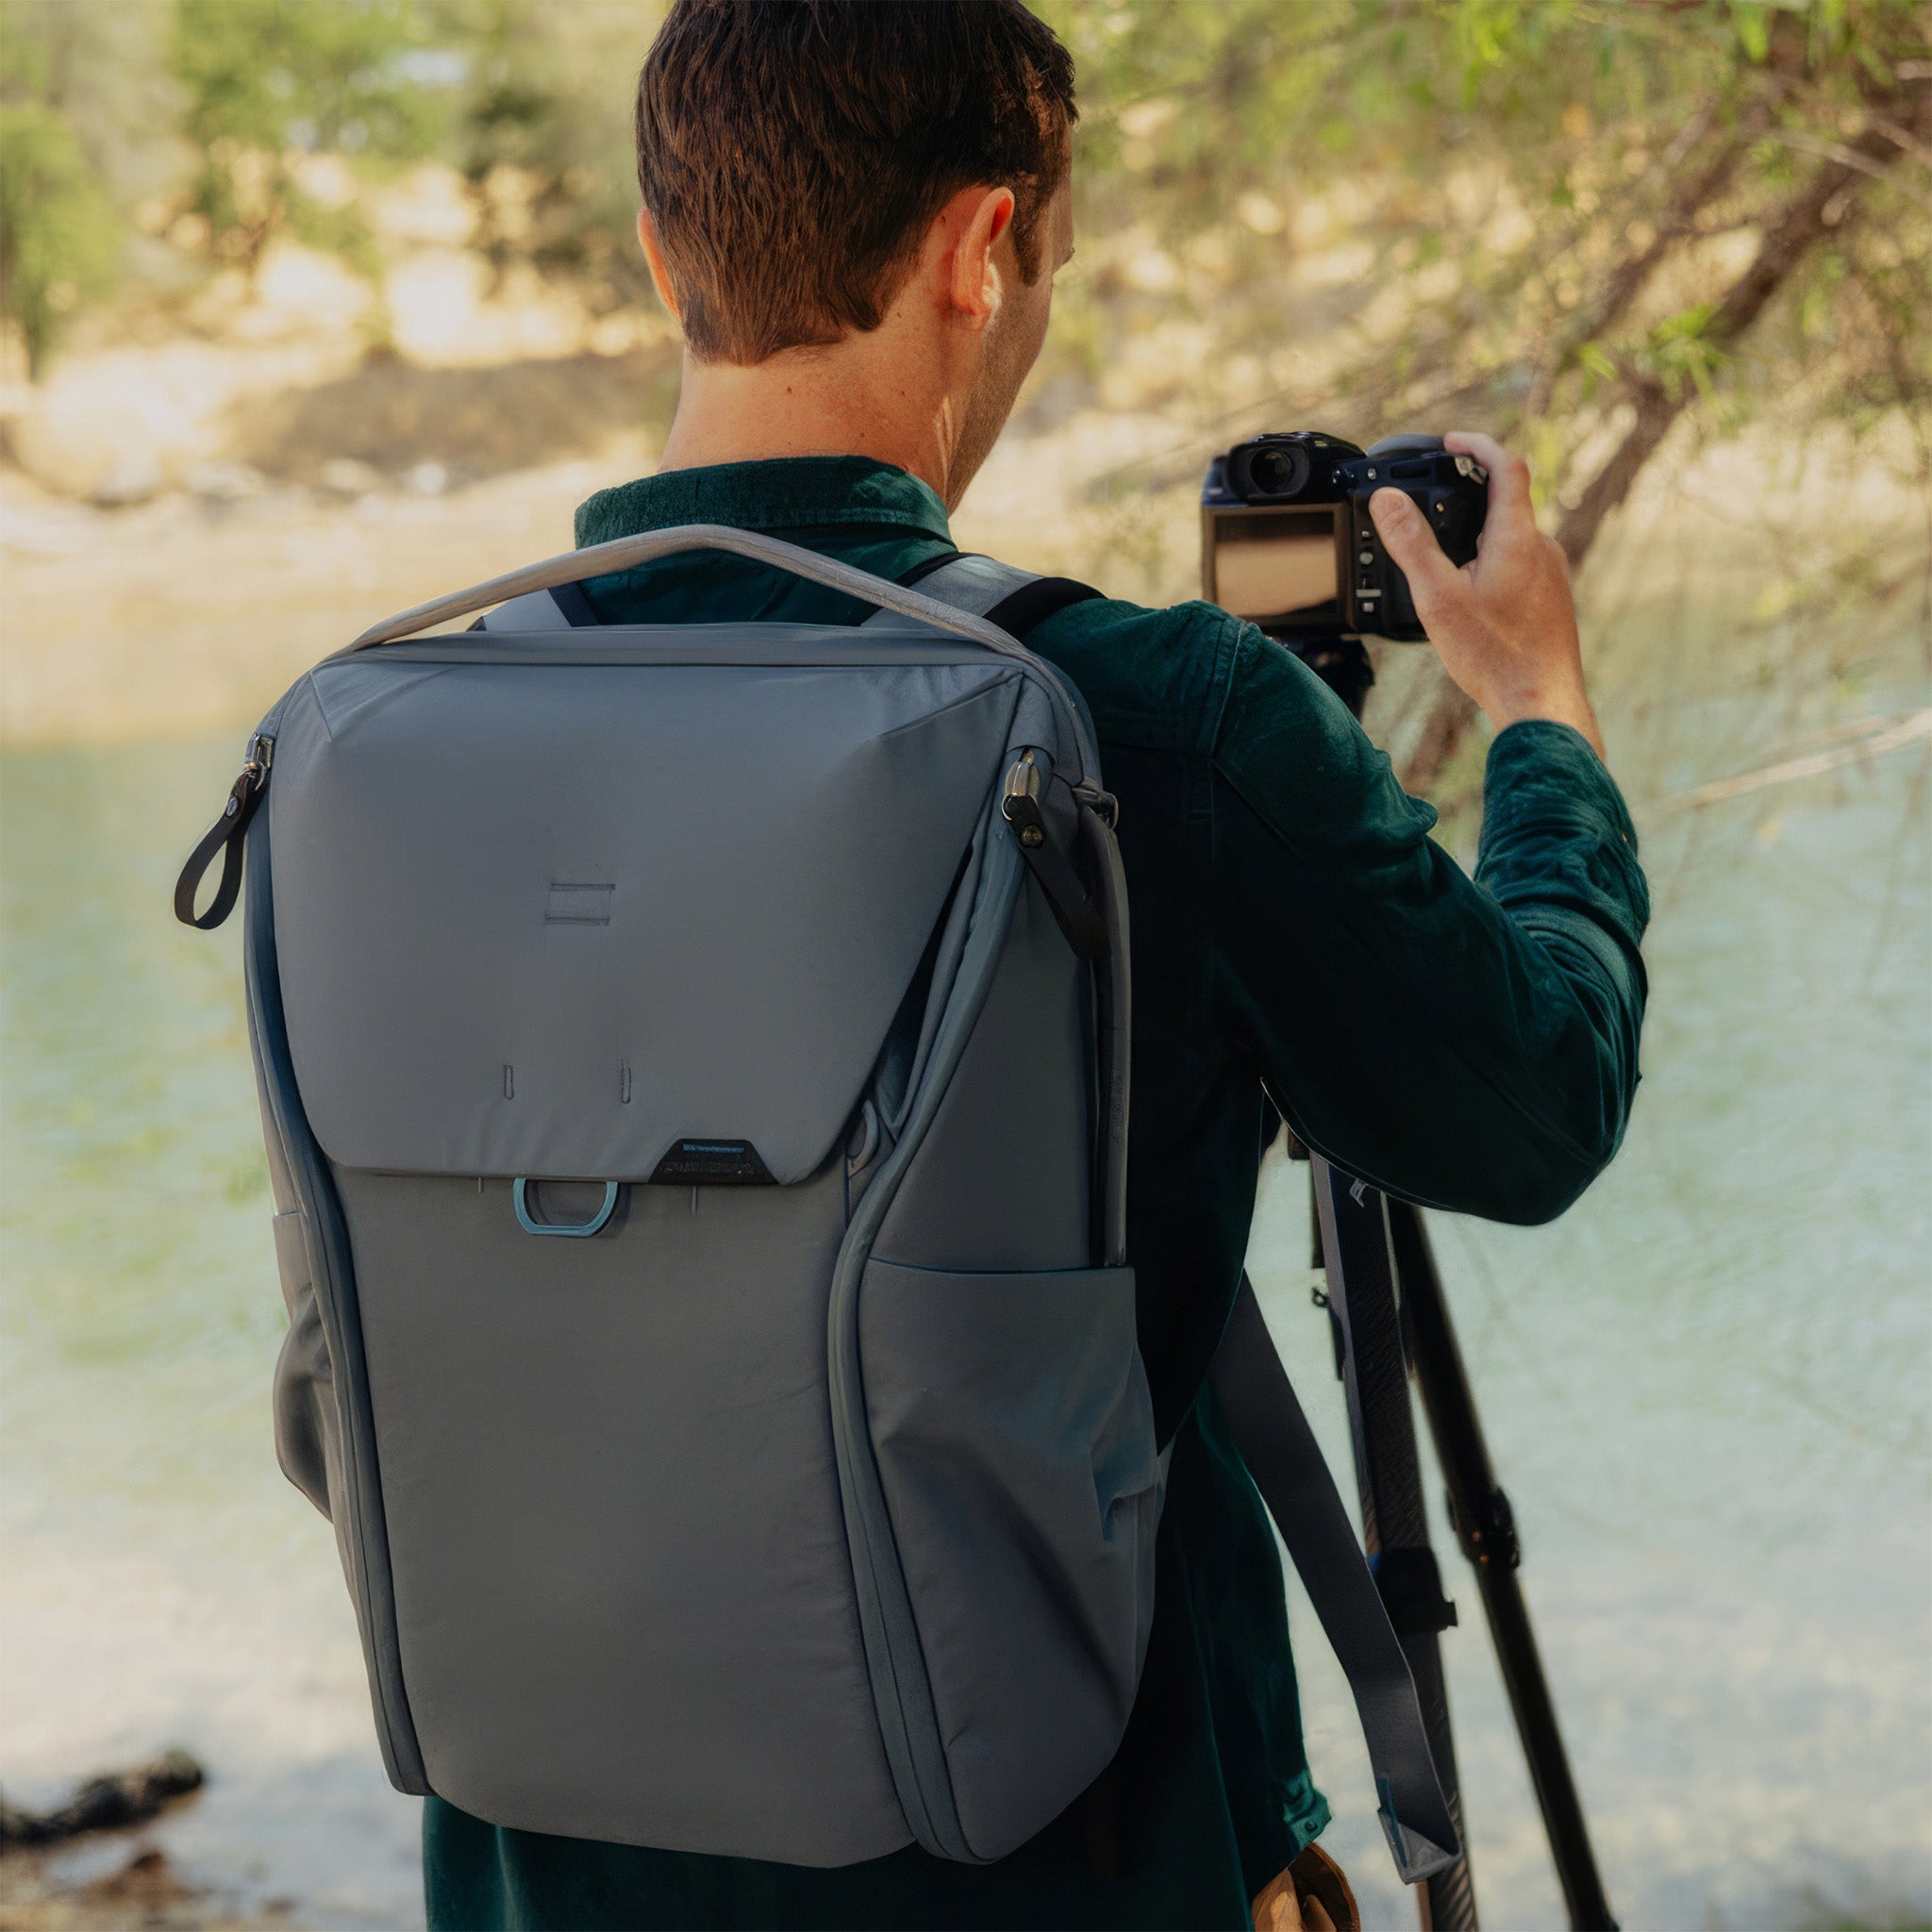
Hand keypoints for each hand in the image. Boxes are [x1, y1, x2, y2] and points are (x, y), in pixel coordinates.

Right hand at [1368, 432, 1602, 758]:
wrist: (1541, 702)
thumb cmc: (1495, 655)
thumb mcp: (1438, 598)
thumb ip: (1411, 544)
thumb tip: (1387, 500)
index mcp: (1516, 536)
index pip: (1505, 465)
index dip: (1476, 443)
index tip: (1451, 441)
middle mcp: (1542, 547)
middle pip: (1507, 501)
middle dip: (1470, 496)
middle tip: (1435, 501)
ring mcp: (1552, 574)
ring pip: (1514, 536)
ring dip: (1481, 534)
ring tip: (1446, 558)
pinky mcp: (1553, 599)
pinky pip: (1522, 565)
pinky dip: (1494, 563)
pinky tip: (1473, 597)